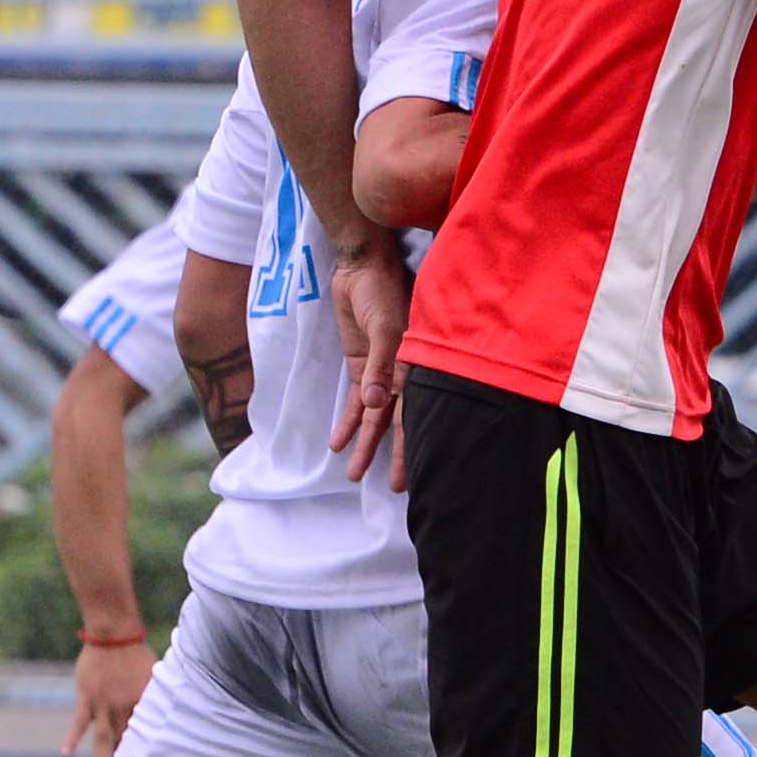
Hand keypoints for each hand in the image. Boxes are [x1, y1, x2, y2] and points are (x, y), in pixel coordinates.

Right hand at [66, 633, 153, 756]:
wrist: (114, 633)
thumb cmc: (137, 651)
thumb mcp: (154, 673)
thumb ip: (158, 692)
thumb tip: (170, 704)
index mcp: (144, 701)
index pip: (147, 732)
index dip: (147, 752)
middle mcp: (125, 706)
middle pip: (125, 740)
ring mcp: (104, 704)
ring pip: (103, 738)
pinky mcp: (87, 697)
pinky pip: (79, 722)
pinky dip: (71, 738)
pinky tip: (65, 753)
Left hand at [324, 230, 412, 485]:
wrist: (362, 267)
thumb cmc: (382, 291)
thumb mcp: (385, 327)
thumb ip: (381, 366)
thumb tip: (376, 405)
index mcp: (418, 366)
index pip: (416, 415)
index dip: (412, 446)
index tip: (411, 476)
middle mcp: (403, 374)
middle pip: (398, 423)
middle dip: (393, 455)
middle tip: (392, 489)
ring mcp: (381, 371)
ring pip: (374, 417)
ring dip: (365, 444)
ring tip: (355, 474)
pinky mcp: (361, 365)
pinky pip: (355, 400)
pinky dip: (348, 421)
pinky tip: (339, 443)